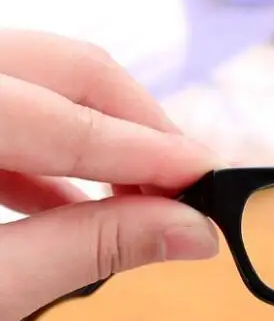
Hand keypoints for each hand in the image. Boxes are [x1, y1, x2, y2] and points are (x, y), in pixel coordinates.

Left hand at [0, 29, 221, 320]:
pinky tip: (84, 199)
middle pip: (69, 70)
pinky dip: (59, 156)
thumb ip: (92, 250)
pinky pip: (17, 111)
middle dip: (138, 125)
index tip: (207, 179)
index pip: (68, 120)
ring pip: (47, 83)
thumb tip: (190, 233)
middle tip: (184, 182)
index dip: (150, 151)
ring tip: (144, 197)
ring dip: (105, 139)